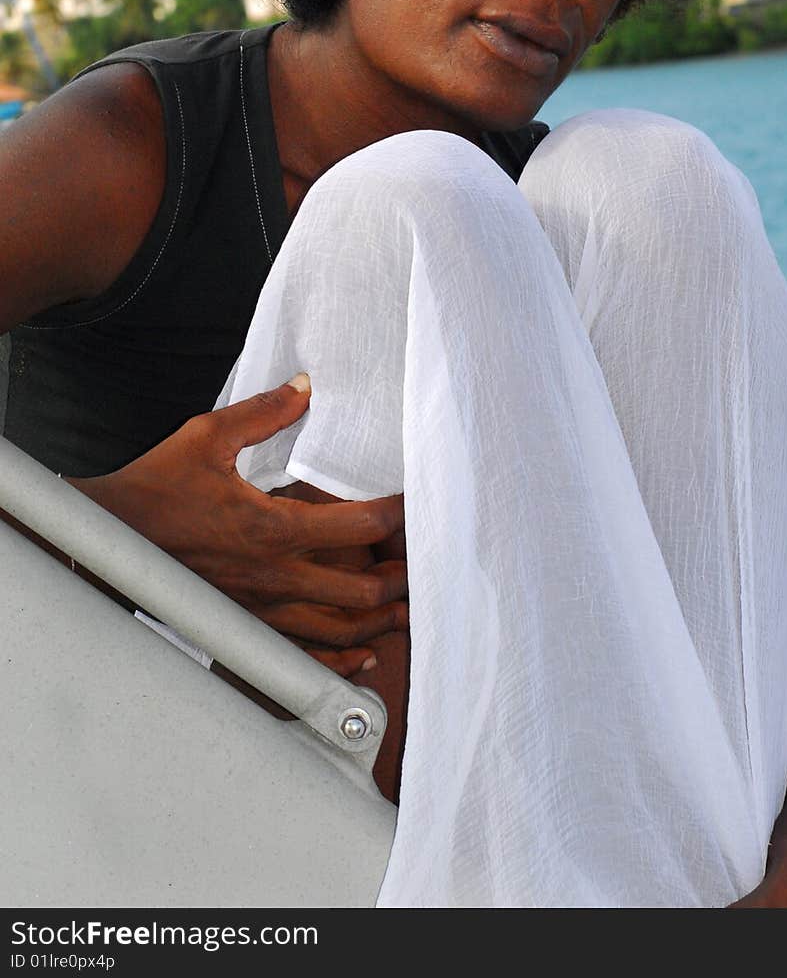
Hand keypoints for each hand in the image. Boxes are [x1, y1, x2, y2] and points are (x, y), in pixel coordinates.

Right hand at [68, 379, 407, 675]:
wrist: (107, 540)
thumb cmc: (155, 487)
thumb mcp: (206, 436)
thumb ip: (264, 411)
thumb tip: (305, 386)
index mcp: (271, 528)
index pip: (357, 526)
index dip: (394, 513)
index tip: (409, 500)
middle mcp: (274, 576)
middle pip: (362, 591)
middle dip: (399, 576)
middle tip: (421, 557)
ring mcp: (261, 608)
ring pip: (340, 630)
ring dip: (381, 619)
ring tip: (407, 606)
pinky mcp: (247, 625)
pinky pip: (305, 653)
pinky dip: (343, 657)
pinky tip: (366, 653)